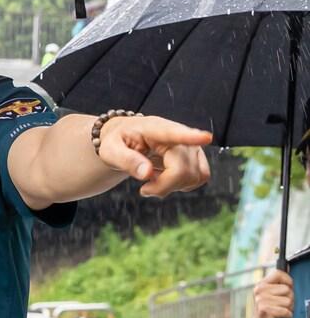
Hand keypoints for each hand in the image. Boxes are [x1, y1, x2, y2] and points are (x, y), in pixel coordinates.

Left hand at [97, 115, 211, 196]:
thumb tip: (146, 174)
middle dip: (163, 187)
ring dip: (173, 187)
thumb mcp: (110, 151)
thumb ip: (126, 161)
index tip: (206, 137)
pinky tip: (166, 179)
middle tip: (144, 189)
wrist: (126, 138)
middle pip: (182, 170)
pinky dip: (183, 185)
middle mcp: (179, 133)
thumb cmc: (117, 142)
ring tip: (153, 180)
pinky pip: (200, 178)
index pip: (174, 133)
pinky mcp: (197, 156)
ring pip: (194, 176)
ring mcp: (191, 145)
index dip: (191, 136)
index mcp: (154, 128)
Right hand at [252, 268, 294, 317]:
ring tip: (280, 313)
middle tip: (281, 306)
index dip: (288, 282)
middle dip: (290, 300)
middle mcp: (259, 290)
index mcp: (261, 284)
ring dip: (288, 309)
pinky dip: (286, 316)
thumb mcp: (275, 296)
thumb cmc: (273, 313)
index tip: (287, 290)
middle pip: (287, 290)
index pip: (279, 273)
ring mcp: (260, 300)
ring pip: (288, 301)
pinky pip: (286, 311)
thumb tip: (288, 265)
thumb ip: (281, 282)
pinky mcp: (264, 311)